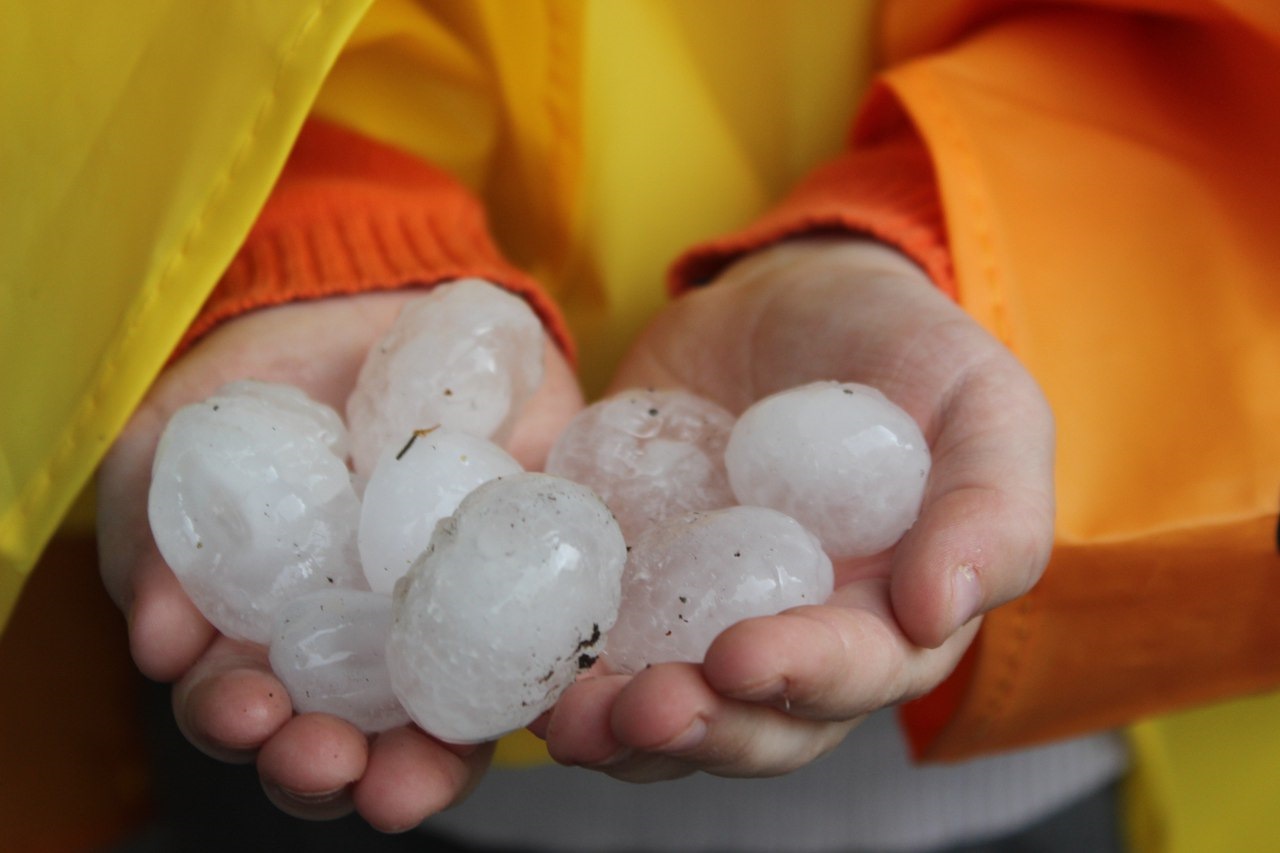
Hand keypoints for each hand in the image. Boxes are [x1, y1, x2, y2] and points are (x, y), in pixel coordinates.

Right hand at [96, 291, 583, 828]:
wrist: (359, 312)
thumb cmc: (249, 401)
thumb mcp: (170, 458)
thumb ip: (155, 543)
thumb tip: (159, 645)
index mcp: (272, 639)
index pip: (258, 711)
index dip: (250, 729)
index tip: (250, 715)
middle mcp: (363, 650)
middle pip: (348, 742)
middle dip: (332, 767)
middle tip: (327, 757)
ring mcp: (446, 618)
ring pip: (441, 722)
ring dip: (425, 766)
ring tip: (410, 776)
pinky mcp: (524, 579)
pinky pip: (539, 647)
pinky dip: (531, 683)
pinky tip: (521, 698)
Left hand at [541, 237, 1054, 780]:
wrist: (787, 299)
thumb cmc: (902, 349)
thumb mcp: (980, 401)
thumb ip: (992, 503)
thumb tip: (943, 607)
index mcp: (883, 613)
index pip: (852, 674)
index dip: (802, 678)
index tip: (741, 656)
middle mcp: (789, 634)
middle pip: (751, 719)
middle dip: (698, 726)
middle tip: (640, 708)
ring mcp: (698, 613)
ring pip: (665, 702)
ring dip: (616, 726)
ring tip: (569, 720)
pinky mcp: (625, 575)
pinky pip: (589, 635)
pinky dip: (556, 659)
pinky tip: (524, 667)